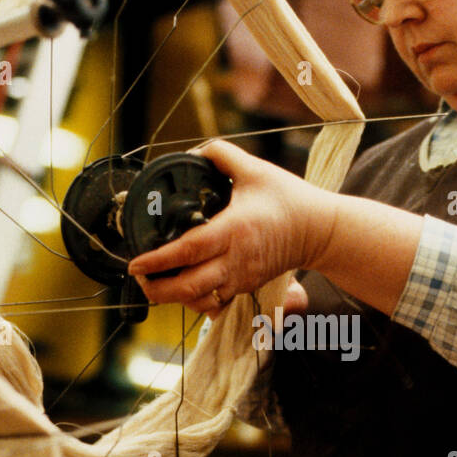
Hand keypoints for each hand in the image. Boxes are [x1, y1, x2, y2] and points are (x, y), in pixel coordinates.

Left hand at [126, 140, 333, 317]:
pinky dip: (198, 303)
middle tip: (140, 278)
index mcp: (235, 229)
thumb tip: (193, 153)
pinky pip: (217, 304)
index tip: (136, 262)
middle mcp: (237, 259)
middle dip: (158, 288)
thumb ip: (222, 155)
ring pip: (202, 301)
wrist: (320, 229)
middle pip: (189, 286)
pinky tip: (186, 291)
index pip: (189, 250)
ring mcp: (243, 278)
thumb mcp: (255, 169)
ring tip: (157, 284)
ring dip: (176, 298)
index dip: (158, 259)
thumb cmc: (289, 199)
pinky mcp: (248, 286)